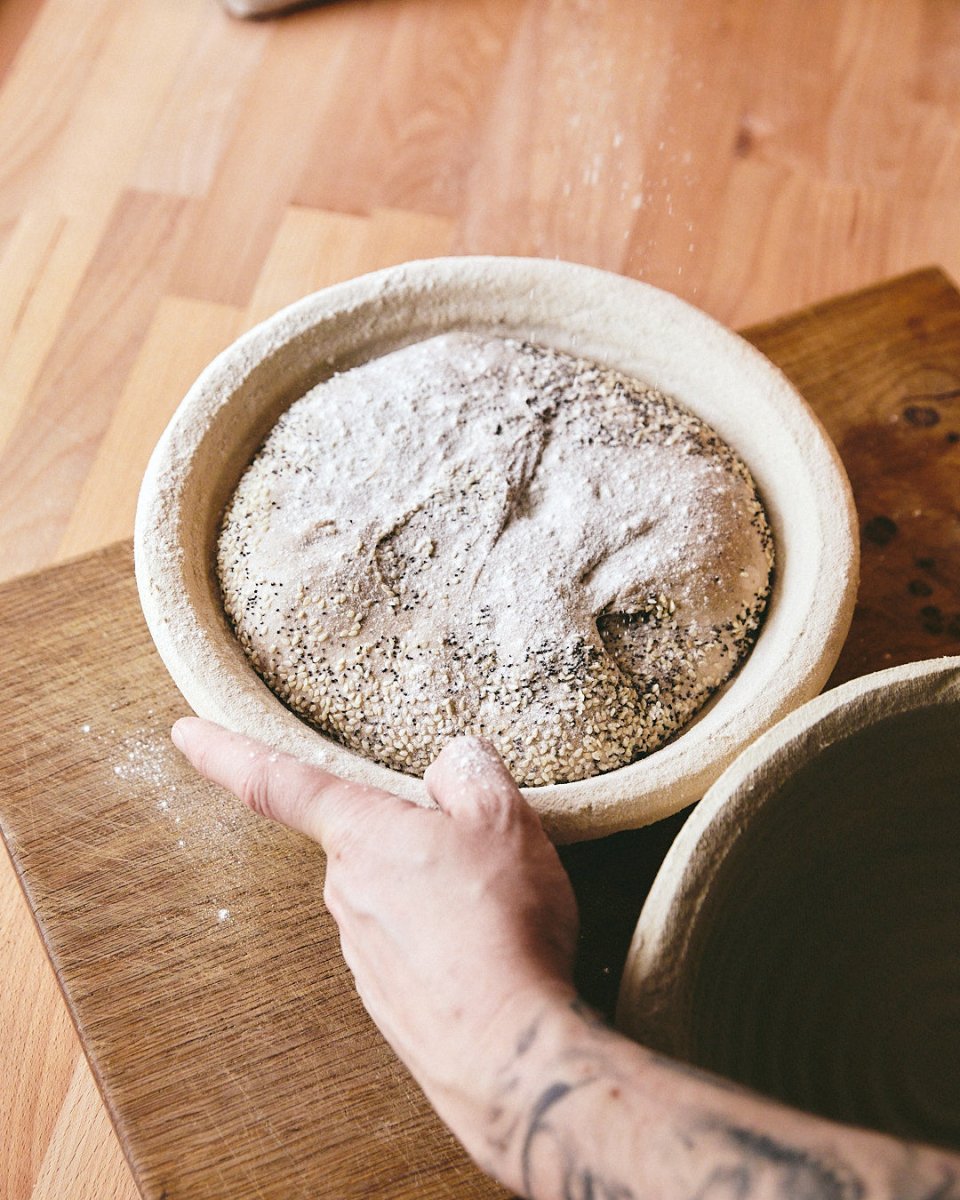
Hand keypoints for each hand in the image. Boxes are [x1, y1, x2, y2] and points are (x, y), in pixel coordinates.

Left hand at [171, 718, 579, 1146]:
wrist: (507, 1052)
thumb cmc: (499, 926)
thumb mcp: (502, 821)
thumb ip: (469, 774)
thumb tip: (451, 762)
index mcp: (360, 835)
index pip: (276, 782)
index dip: (225, 751)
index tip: (183, 733)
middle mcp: (344, 891)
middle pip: (365, 838)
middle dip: (410, 834)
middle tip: (476, 847)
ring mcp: (361, 949)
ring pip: (392, 892)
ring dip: (431, 889)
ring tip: (496, 905)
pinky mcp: (385, 996)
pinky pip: (408, 942)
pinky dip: (442, 937)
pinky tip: (483, 946)